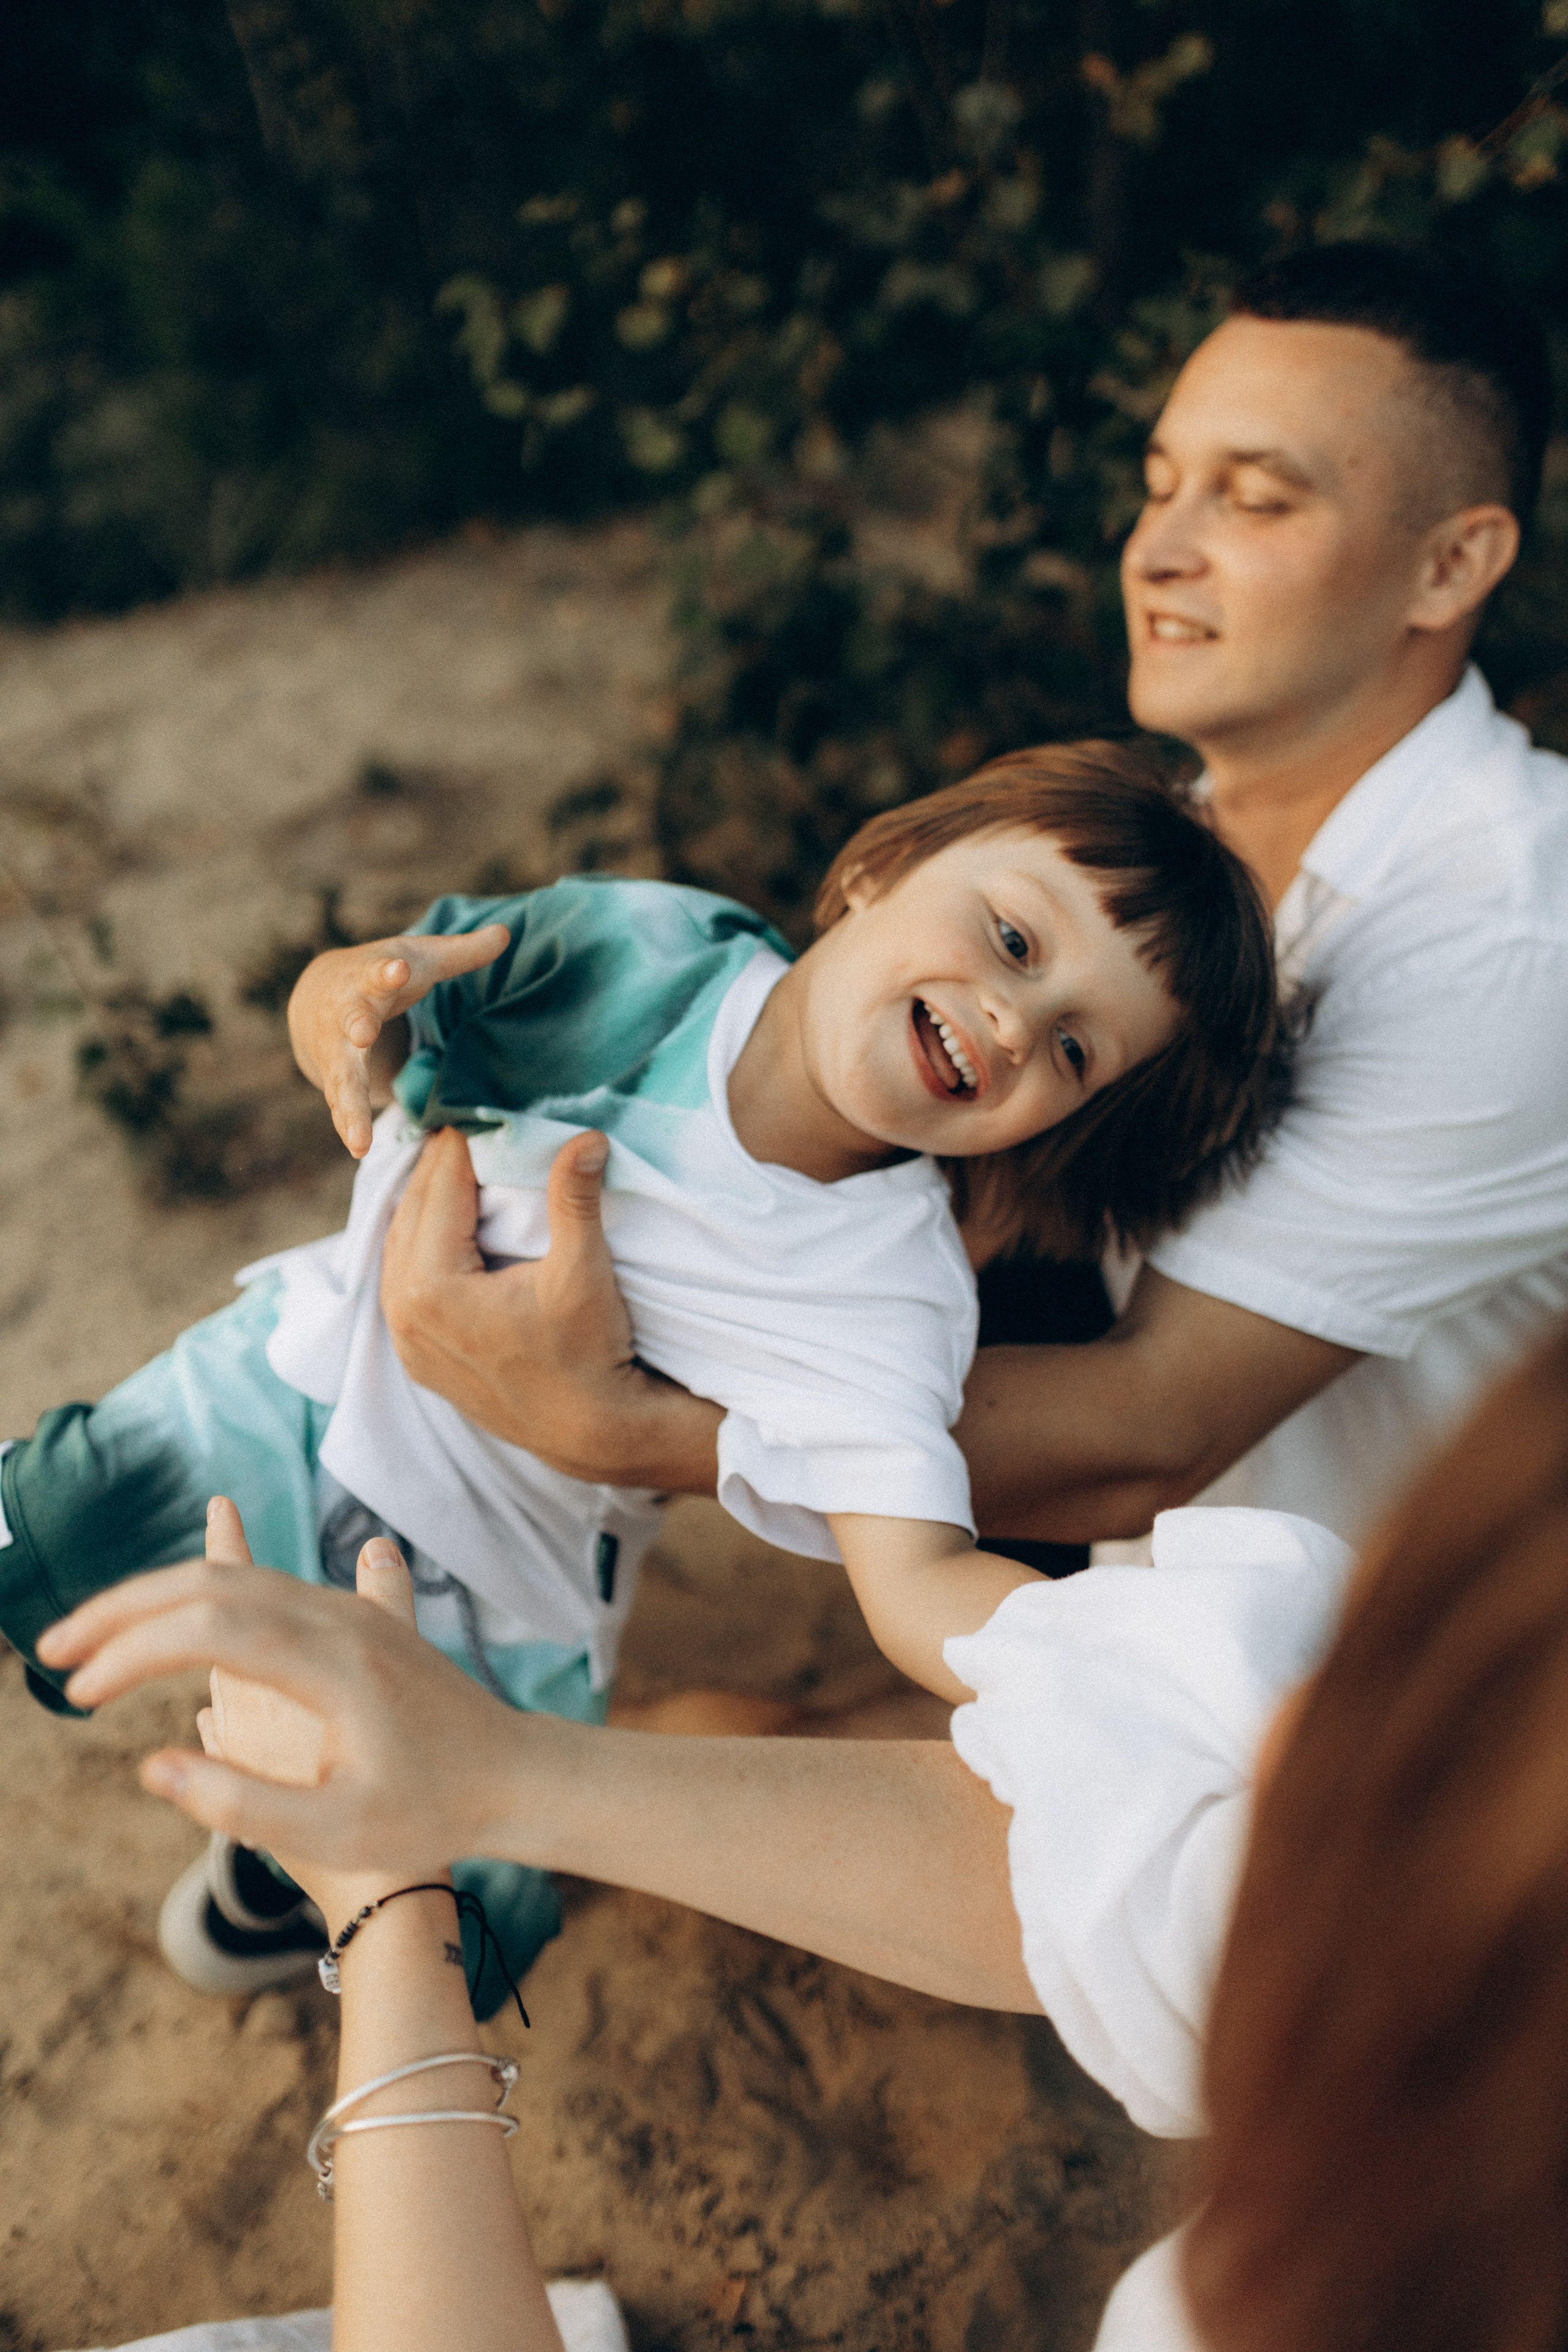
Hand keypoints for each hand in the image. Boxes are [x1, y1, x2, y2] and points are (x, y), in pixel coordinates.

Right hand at [36, 1535, 521, 1900]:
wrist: (518, 1776)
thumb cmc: (434, 1815)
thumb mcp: (338, 1830)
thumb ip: (241, 1804)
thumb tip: (153, 1765)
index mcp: (334, 1663)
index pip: (207, 1627)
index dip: (130, 1653)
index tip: (78, 1691)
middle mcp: (340, 1620)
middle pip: (211, 1585)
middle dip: (123, 1610)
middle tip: (55, 1649)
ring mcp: (352, 1611)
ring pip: (235, 1578)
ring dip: (157, 1600)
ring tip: (93, 1639)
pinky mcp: (358, 1617)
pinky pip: (264, 1588)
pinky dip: (199, 1598)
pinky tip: (166, 1616)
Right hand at [286, 924, 509, 1157]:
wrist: (321, 992)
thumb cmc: (383, 974)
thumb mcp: (419, 959)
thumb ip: (462, 952)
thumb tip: (506, 932)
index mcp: (369, 977)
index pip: (379, 971)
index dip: (388, 970)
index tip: (398, 968)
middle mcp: (347, 1013)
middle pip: (350, 1019)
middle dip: (356, 1026)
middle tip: (362, 1034)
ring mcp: (337, 1049)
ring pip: (342, 1076)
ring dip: (348, 1104)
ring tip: (358, 1137)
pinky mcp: (336, 1077)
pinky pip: (341, 1103)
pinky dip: (349, 1125)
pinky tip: (358, 1148)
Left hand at [380, 1125, 722, 1488]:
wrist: (589, 1432)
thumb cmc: (588, 1353)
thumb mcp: (583, 1272)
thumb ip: (574, 1200)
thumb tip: (586, 1137)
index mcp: (432, 1287)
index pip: (439, 1192)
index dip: (458, 1147)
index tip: (469, 1109)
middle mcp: (404, 1313)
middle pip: (410, 1215)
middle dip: (433, 1170)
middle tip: (455, 1127)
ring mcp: (407, 1340)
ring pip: (399, 1249)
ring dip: (421, 1207)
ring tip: (445, 1169)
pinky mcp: (418, 1358)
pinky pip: (402, 1283)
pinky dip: (417, 1248)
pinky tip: (438, 1228)